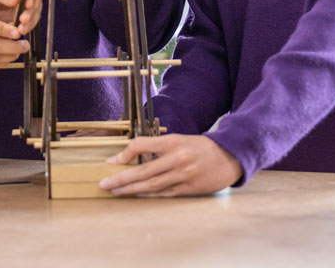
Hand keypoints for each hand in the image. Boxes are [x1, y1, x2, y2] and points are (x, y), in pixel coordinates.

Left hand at [97, 135, 242, 196]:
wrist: (229, 156)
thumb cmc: (200, 147)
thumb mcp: (178, 139)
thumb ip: (157, 147)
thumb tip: (132, 157)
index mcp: (172, 141)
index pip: (140, 145)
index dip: (124, 155)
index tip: (111, 163)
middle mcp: (177, 158)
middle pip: (143, 171)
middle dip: (121, 178)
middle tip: (105, 184)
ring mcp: (184, 175)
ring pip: (152, 185)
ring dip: (132, 190)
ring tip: (117, 192)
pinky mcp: (190, 188)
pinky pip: (166, 193)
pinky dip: (150, 195)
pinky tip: (137, 195)